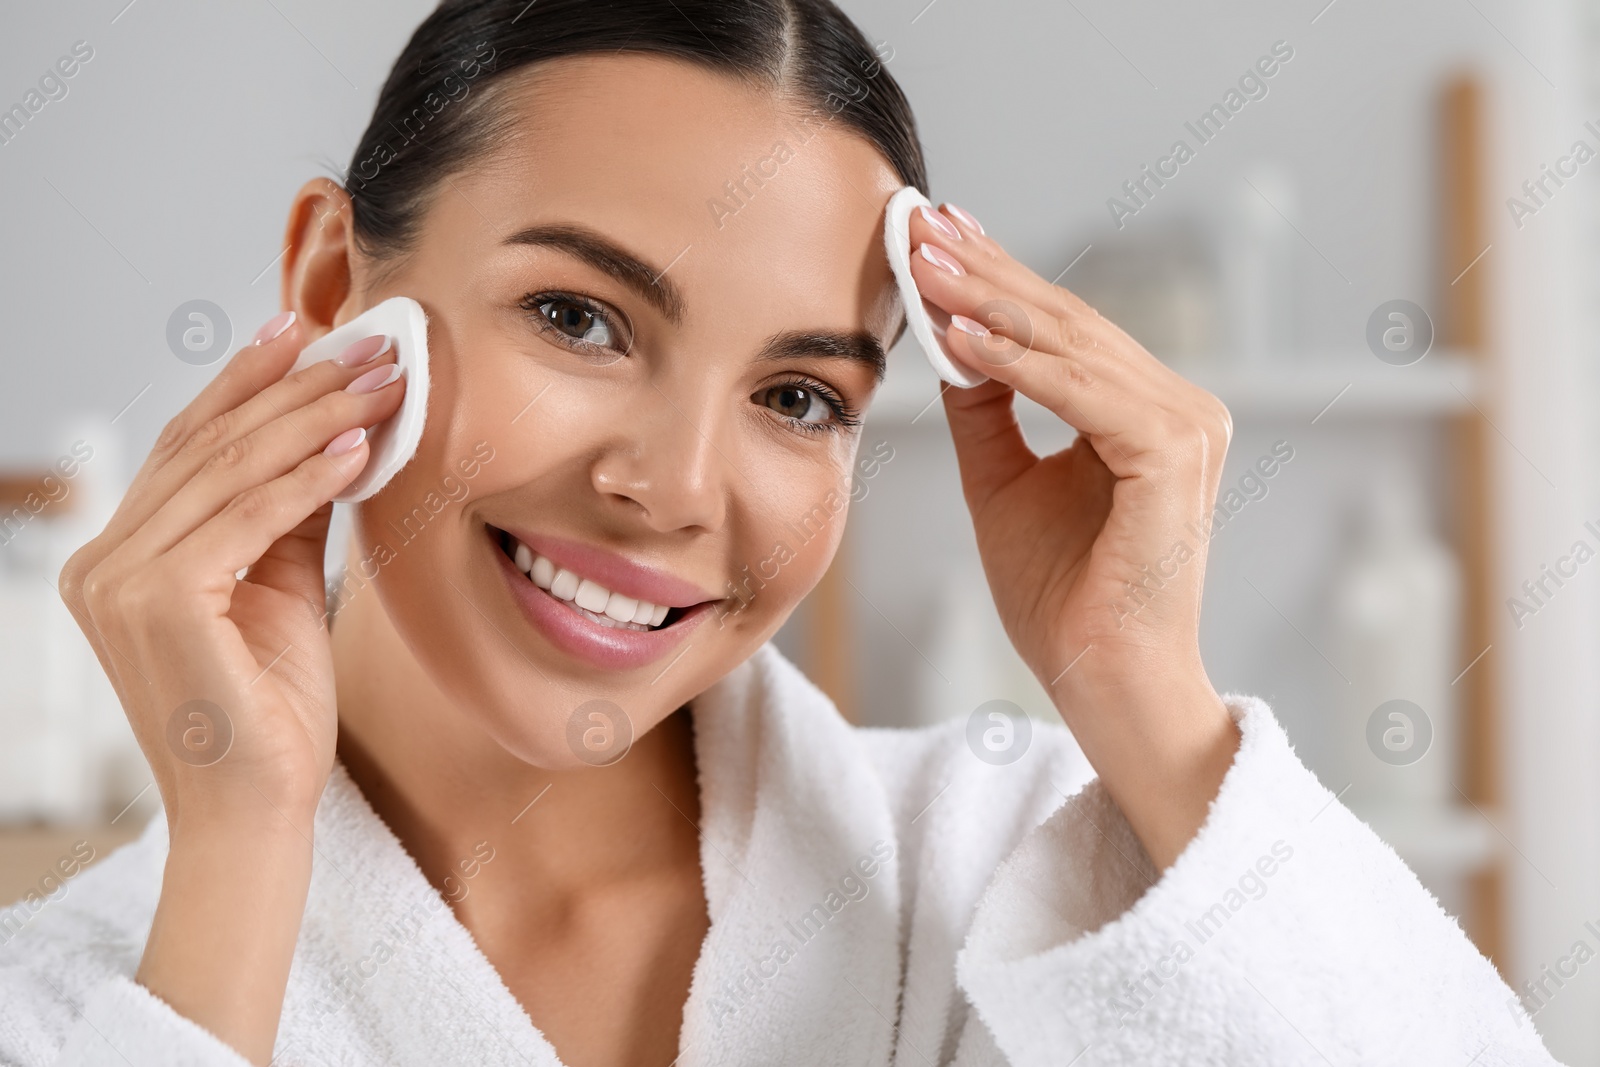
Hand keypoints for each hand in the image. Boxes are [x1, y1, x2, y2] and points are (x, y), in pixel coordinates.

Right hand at [56, 312, 403, 1059]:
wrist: (260, 807)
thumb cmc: (272, 708)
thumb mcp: (281, 585)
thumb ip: (287, 512)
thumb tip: (328, 431)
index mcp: (121, 557)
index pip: (190, 447)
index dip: (249, 383)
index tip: (306, 330)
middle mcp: (104, 562)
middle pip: (209, 447)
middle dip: (296, 388)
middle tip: (370, 347)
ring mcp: (119, 581)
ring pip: (230, 472)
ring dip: (315, 419)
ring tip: (383, 384)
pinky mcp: (157, 601)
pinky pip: (247, 518)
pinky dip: (308, 478)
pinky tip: (360, 446)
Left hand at [906, 204, 1239, 867]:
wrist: (1103, 682)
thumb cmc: (1064, 599)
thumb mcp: (1004, 486)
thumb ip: (988, 411)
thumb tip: (953, 340)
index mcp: (1144, 413)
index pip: (1059, 331)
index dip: (994, 280)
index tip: (936, 235)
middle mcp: (1177, 408)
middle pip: (1064, 322)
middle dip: (984, 270)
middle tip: (922, 222)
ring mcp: (1185, 427)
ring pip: (1070, 345)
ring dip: (989, 300)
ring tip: (923, 262)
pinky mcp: (1174, 455)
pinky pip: (1080, 392)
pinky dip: (1017, 361)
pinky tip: (959, 333)